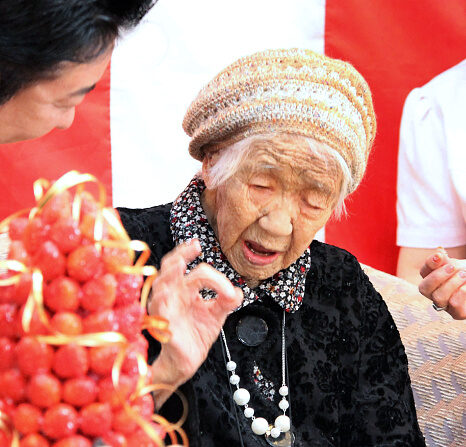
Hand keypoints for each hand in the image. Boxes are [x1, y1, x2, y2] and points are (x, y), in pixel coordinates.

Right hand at [148, 239, 242, 407]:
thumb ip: (227, 301)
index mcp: (186, 289)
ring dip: (171, 271)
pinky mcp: (162, 321)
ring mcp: (165, 306)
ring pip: (161, 282)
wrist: (188, 361)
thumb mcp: (216, 314)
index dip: (215, 277)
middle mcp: (173, 293)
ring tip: (181, 264)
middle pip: (171, 265)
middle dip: (181, 253)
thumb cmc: (197, 335)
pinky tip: (170, 292)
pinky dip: (163, 297)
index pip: (196, 271)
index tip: (228, 290)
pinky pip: (158, 306)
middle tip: (194, 246)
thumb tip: (238, 292)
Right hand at [418, 249, 465, 318]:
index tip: (440, 255)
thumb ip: (446, 261)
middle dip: (438, 276)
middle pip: (424, 288)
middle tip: (453, 267)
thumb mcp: (456, 265)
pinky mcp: (457, 313)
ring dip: (451, 284)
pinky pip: (454, 306)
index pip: (424, 272)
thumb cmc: (464, 274)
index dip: (430, 263)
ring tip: (464, 275)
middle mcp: (433, 293)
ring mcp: (444, 304)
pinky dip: (461, 293)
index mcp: (430, 279)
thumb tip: (439, 250)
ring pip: (438, 297)